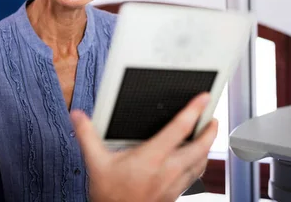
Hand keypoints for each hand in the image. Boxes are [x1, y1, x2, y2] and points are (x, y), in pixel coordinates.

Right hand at [71, 93, 217, 201]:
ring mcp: (174, 184)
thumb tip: (78, 116)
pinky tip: (197, 159)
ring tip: (209, 134)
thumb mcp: (96, 163)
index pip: (179, 129)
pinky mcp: (175, 194)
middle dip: (210, 131)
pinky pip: (195, 176)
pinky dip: (200, 163)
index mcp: (151, 158)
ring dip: (208, 147)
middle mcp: (167, 170)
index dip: (194, 111)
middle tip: (213, 117)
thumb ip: (88, 135)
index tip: (203, 98)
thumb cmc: (109, 196)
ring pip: (201, 163)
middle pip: (200, 147)